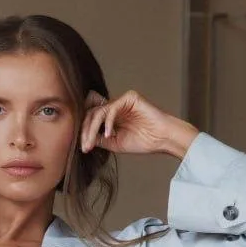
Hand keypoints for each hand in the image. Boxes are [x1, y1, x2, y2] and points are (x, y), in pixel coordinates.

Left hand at [80, 89, 198, 158]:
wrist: (162, 139)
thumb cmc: (144, 141)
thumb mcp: (115, 143)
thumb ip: (99, 139)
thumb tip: (83, 139)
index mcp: (111, 117)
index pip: (92, 120)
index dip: (85, 132)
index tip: (83, 149)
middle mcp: (115, 107)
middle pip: (92, 114)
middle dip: (86, 131)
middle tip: (85, 146)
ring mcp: (122, 101)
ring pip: (99, 111)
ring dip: (92, 128)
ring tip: (92, 142)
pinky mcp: (130, 97)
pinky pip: (112, 108)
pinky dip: (108, 122)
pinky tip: (108, 134)